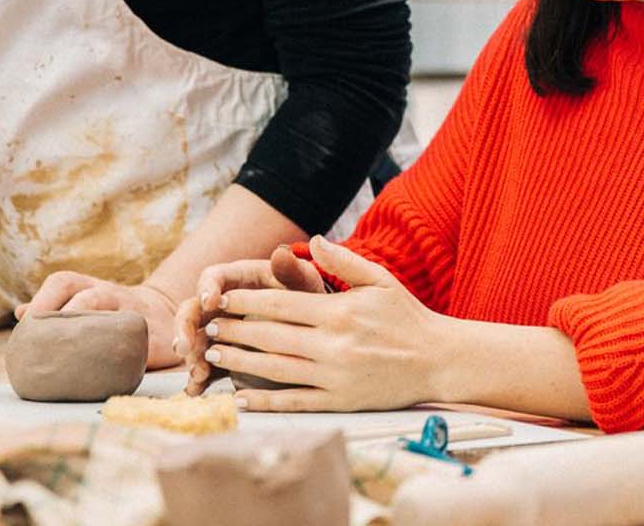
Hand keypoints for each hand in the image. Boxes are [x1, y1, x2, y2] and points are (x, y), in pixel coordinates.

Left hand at [18, 272, 182, 368]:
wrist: (165, 312)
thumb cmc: (113, 310)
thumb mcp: (87, 299)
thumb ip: (56, 306)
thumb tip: (21, 314)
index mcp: (93, 286)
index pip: (64, 282)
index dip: (44, 300)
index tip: (27, 323)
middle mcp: (115, 295)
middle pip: (91, 297)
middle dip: (66, 316)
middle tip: (45, 343)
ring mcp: (137, 315)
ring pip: (118, 320)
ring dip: (94, 337)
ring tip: (72, 360)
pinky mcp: (156, 338)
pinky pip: (141, 347)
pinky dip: (124, 359)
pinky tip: (104, 378)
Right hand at [177, 244, 325, 394]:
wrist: (315, 330)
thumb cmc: (310, 299)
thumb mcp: (305, 285)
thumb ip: (292, 271)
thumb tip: (282, 251)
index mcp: (240, 279)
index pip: (213, 276)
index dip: (207, 287)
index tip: (209, 302)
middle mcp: (223, 303)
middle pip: (193, 309)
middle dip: (185, 328)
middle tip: (184, 347)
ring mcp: (221, 329)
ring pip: (195, 340)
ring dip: (192, 356)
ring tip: (199, 373)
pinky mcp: (224, 353)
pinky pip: (205, 363)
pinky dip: (198, 377)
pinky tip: (196, 390)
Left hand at [199, 235, 452, 411]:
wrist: (438, 361)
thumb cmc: (407, 316)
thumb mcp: (380, 280)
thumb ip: (343, 260)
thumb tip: (310, 240)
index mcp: (340, 312)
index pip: (280, 305)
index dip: (245, 303)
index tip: (221, 300)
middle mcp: (334, 346)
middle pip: (270, 337)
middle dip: (233, 331)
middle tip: (206, 327)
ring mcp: (335, 377)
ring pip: (275, 370)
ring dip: (240, 363)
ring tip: (214, 355)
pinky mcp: (339, 402)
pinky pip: (294, 402)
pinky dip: (264, 401)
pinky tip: (241, 398)